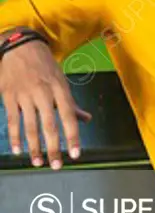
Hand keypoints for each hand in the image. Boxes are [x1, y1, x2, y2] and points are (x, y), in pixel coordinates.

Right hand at [0, 39, 91, 168]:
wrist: (20, 46)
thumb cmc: (44, 66)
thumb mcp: (61, 80)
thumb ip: (71, 103)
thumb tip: (86, 119)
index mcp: (59, 88)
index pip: (68, 115)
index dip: (73, 135)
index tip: (76, 153)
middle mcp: (43, 92)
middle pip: (50, 124)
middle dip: (54, 147)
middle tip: (56, 165)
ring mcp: (25, 94)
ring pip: (30, 125)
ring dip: (34, 147)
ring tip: (38, 162)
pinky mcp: (9, 96)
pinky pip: (12, 120)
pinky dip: (15, 137)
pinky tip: (18, 150)